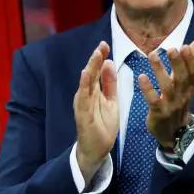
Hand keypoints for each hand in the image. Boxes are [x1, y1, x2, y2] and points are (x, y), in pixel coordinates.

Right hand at [74, 41, 118, 182]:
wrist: (97, 149)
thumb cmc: (103, 125)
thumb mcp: (111, 101)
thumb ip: (109, 83)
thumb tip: (109, 62)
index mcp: (94, 91)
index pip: (96, 71)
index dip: (100, 57)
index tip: (105, 44)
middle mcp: (86, 95)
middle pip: (90, 73)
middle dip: (95, 59)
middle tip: (102, 45)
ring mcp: (82, 104)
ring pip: (86, 83)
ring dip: (90, 68)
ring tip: (95, 55)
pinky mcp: (82, 114)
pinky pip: (82, 98)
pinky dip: (83, 86)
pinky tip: (85, 75)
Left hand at [141, 38, 193, 147]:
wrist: (175, 133)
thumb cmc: (179, 101)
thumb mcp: (187, 83)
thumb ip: (191, 61)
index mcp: (191, 87)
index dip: (191, 60)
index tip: (185, 46)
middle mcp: (183, 95)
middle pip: (182, 78)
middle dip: (177, 63)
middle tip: (171, 49)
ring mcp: (172, 105)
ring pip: (167, 87)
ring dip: (160, 71)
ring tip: (152, 55)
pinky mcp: (159, 113)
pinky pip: (154, 101)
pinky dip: (148, 89)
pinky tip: (142, 77)